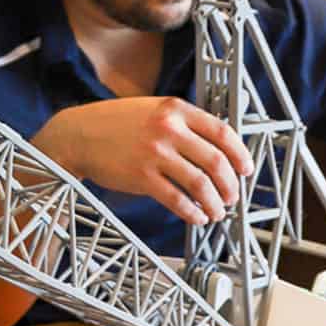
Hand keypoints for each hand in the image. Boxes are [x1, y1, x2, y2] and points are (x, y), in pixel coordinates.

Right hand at [39, 97, 251, 226]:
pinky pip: (177, 200)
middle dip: (231, 185)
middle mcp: (168, 129)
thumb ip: (183, 122)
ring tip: (217, 211)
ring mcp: (154, 153)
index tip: (246, 169)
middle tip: (233, 197)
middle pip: (216, 161)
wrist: (79, 134)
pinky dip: (192, 212)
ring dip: (215, 203)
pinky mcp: (142, 177)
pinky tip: (197, 216)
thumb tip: (218, 148)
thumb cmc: (117, 123)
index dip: (240, 154)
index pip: (222, 132)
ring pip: (200, 184)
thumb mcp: (154, 109)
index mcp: (175, 109)